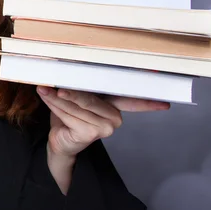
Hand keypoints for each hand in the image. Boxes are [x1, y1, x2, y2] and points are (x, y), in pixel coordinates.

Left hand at [37, 86, 169, 157]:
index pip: (132, 99)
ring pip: (77, 104)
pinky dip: (55, 105)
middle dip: (70, 90)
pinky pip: (69, 113)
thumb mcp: (78, 97)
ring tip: (44, 89)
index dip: (148, 100)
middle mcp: (115, 118)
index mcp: (114, 106)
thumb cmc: (68, 116)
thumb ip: (82, 86)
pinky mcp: (91, 133)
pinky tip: (47, 98)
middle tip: (55, 84)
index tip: (165, 101)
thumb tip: (72, 68)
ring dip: (57, 97)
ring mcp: (105, 127)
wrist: (58, 141)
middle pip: (91, 96)